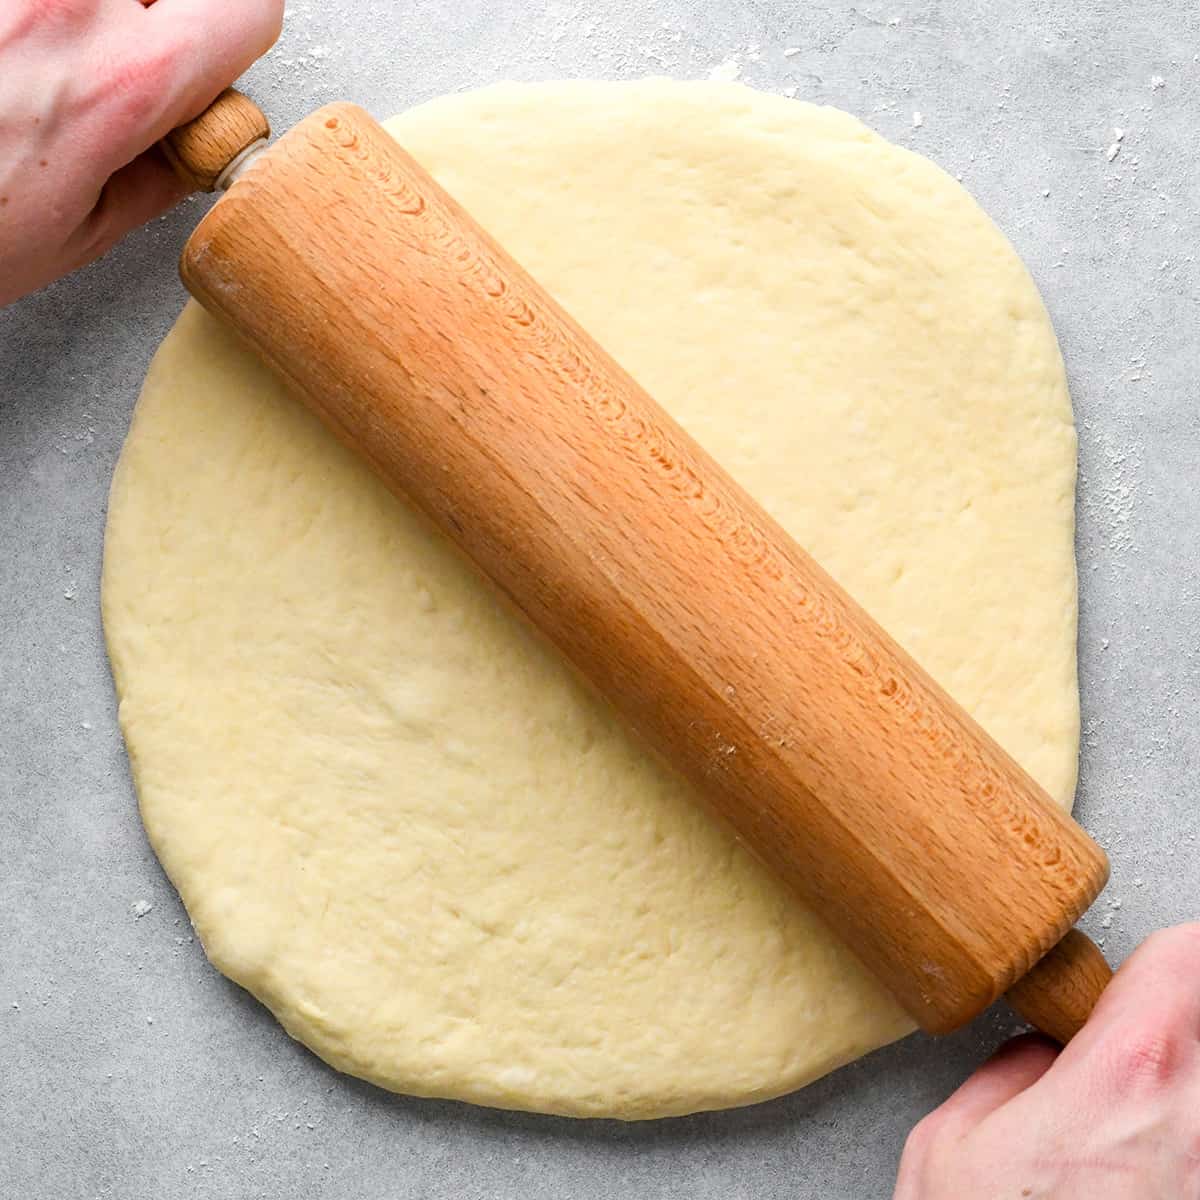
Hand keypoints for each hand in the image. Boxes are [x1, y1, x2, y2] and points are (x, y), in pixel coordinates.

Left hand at [0, 0, 282, 305]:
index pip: (247, 5)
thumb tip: (190, 143)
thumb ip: (156, 175)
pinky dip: (31, 14)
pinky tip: (3, 55)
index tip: (211, 65)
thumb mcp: (77, 234)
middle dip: (157, 15)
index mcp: (121, 80)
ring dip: (85, 13)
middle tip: (115, 65)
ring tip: (36, 59)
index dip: (236, 39)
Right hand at [895, 924, 1199, 1198]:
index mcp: (1129, 1072)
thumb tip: (1035, 1058)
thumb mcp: (951, 1147)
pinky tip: (1133, 1178)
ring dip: (1173, 1093)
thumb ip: (1006, 1075)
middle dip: (1163, 1026)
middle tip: (1117, 1056)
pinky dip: (1177, 1148)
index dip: (1160, 955)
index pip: (1188, 954)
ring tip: (1120, 1127)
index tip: (1136, 973)